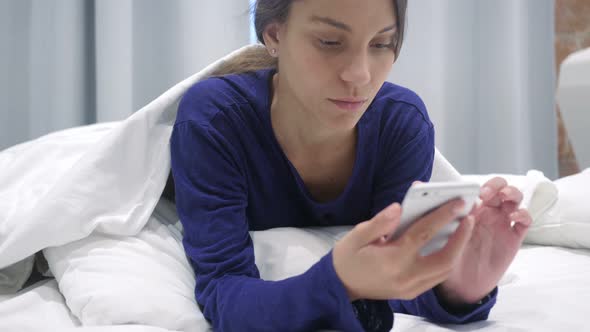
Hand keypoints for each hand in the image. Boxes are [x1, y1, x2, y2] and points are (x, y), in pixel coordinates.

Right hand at [332, 199, 474, 300]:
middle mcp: (405, 276)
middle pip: (445, 259)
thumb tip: (398, 208)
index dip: (442, 216)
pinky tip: (449, 245)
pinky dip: (447, 260)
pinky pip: (437, 277)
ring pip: (444, 271)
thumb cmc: (348, 258)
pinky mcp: (411, 293)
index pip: (423, 234)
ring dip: (457, 250)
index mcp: (392, 259)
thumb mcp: (355, 236)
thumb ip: (379, 222)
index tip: (458, 202)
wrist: (340, 286)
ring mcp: (410, 288)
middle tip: (469, 217)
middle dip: (462, 237)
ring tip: (463, 228)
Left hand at [436, 177, 531, 305]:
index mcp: (470, 208)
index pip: (476, 187)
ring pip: (514, 199)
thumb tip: (417, 189)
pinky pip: (525, 221)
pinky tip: (513, 218)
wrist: (460, 285)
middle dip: (495, 185)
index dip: (475, 185)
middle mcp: (487, 212)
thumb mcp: (437, 235)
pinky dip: (523, 214)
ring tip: (503, 198)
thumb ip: (433, 215)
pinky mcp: (513, 237)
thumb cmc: (447, 255)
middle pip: (499, 188)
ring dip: (512, 193)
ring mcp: (502, 223)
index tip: (468, 191)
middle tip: (485, 194)